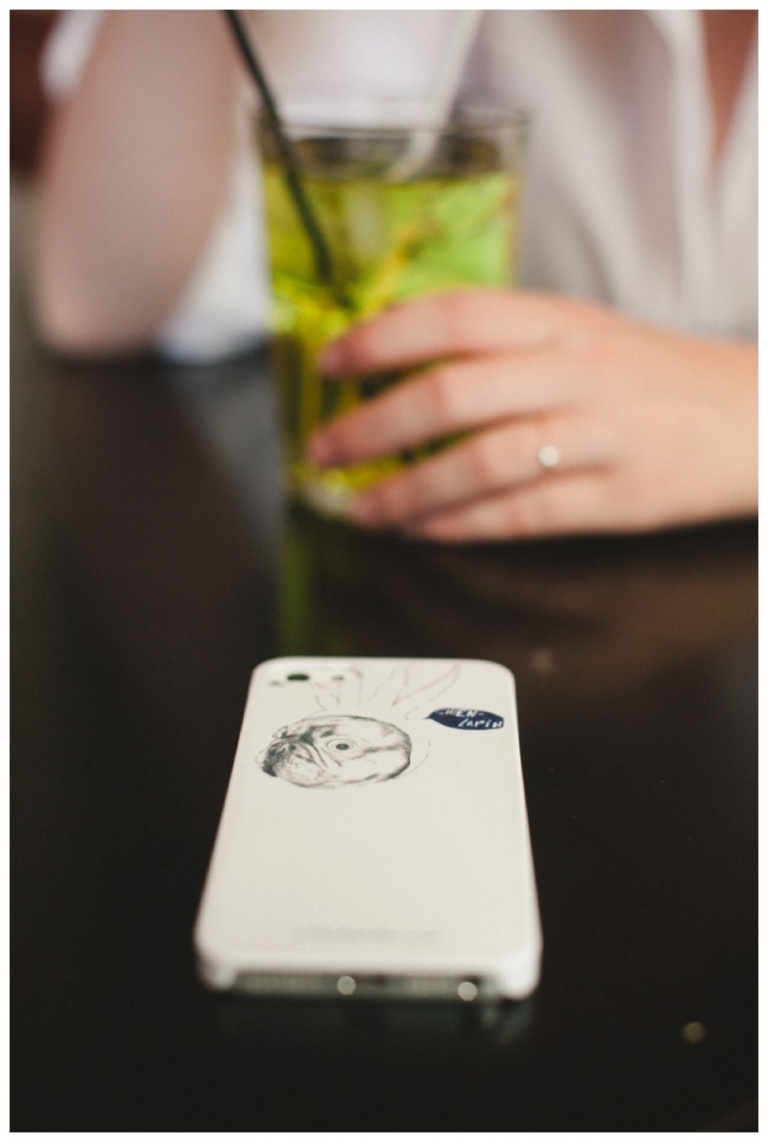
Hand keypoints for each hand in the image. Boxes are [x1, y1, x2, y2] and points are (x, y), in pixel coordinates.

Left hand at [308, 290, 756, 541]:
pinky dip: (463, 526)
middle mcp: (577, 371)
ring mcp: (600, 437)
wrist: (756, 415)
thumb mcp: (583, 334)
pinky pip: (523, 515)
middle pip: (454, 395)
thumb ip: (504, 345)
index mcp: (561, 321)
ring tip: (361, 508)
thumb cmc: (653, 375)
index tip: (330, 364)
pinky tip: (424, 530)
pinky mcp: (618, 499)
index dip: (383, 339)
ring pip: (481, 464)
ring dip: (407, 490)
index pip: (455, 317)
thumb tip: (404, 365)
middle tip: (321, 450)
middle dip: (372, 427)